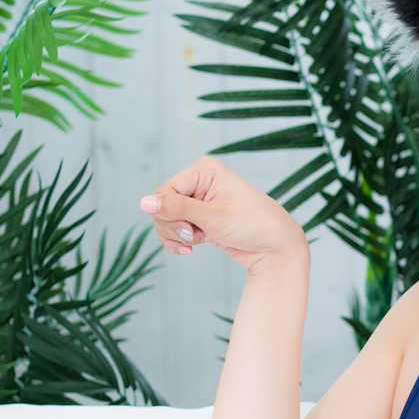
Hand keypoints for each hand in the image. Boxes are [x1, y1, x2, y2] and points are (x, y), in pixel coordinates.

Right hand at [137, 156, 305, 270]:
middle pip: (162, 205)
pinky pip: (176, 227)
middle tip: (195, 236)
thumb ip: (176, 208)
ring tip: (200, 240)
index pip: (164, 191)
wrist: (276, 248)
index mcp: (204, 170)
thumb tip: (142, 202)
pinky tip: (190, 249)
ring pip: (166, 218)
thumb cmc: (252, 226)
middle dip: (174, 226)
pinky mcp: (201, 217)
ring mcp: (200, 199)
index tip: (190, 229)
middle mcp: (200, 180)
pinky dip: (179, 240)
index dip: (170, 214)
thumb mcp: (212, 217)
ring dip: (178, 235)